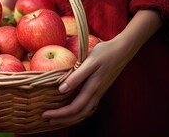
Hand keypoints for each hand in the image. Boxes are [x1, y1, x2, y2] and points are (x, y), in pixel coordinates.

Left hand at [42, 10, 161, 125]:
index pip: (74, 108)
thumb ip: (77, 77)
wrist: (123, 50)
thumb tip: (61, 90)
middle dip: (62, 119)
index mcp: (93, 88)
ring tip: (56, 117)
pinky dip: (78, 111)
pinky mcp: (100, 88)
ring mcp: (99, 92)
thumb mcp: (89, 62)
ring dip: (70, 117)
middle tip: (46, 119)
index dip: (59, 114)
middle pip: (79, 114)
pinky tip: (71, 109)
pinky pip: (88, 106)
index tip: (45, 114)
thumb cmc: (105, 53)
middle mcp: (96, 94)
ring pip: (84, 112)